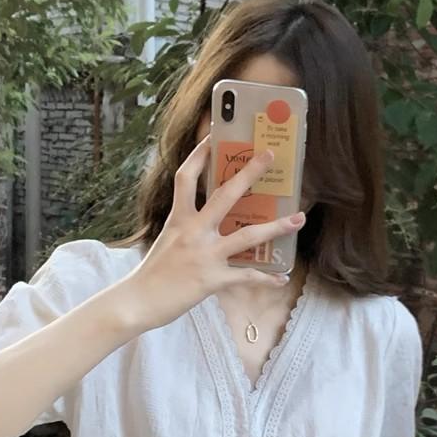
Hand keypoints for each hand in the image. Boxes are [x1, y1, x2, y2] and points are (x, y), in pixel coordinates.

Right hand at [126, 133, 306, 329]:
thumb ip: (185, 229)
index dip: (199, 154)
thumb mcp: (166, 241)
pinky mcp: (213, 280)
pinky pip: (246, 277)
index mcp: (179, 219)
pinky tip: (281, 279)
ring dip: (277, 227)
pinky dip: (266, 279)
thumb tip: (205, 222)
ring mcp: (205, 255)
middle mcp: (193, 232)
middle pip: (226, 195)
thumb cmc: (151, 274)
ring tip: (299, 219)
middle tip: (270, 155)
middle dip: (249, 173)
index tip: (212, 135)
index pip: (186, 178)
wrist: (138, 301)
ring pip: (248, 236)